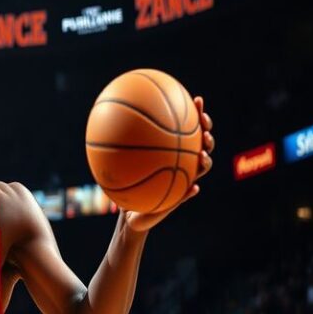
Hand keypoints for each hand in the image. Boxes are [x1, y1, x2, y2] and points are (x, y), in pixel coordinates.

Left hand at [123, 96, 214, 232]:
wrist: (131, 213)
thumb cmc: (127, 184)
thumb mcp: (119, 163)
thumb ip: (118, 144)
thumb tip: (105, 118)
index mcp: (174, 151)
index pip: (190, 129)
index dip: (197, 114)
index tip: (196, 100)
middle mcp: (182, 163)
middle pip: (203, 144)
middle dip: (207, 132)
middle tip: (203, 124)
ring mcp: (183, 181)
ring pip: (203, 168)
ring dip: (206, 160)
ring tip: (202, 154)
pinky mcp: (179, 199)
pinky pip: (188, 194)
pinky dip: (192, 191)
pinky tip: (194, 188)